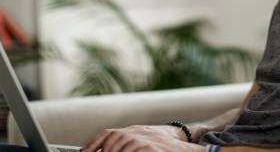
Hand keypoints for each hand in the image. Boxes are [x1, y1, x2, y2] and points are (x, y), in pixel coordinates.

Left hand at [81, 125, 203, 151]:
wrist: (186, 147)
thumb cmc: (162, 147)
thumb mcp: (143, 141)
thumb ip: (126, 144)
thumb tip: (103, 149)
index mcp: (134, 130)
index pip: (109, 134)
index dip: (94, 144)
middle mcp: (138, 133)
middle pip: (112, 142)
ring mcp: (145, 140)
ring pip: (121, 149)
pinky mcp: (151, 148)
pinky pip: (136, 151)